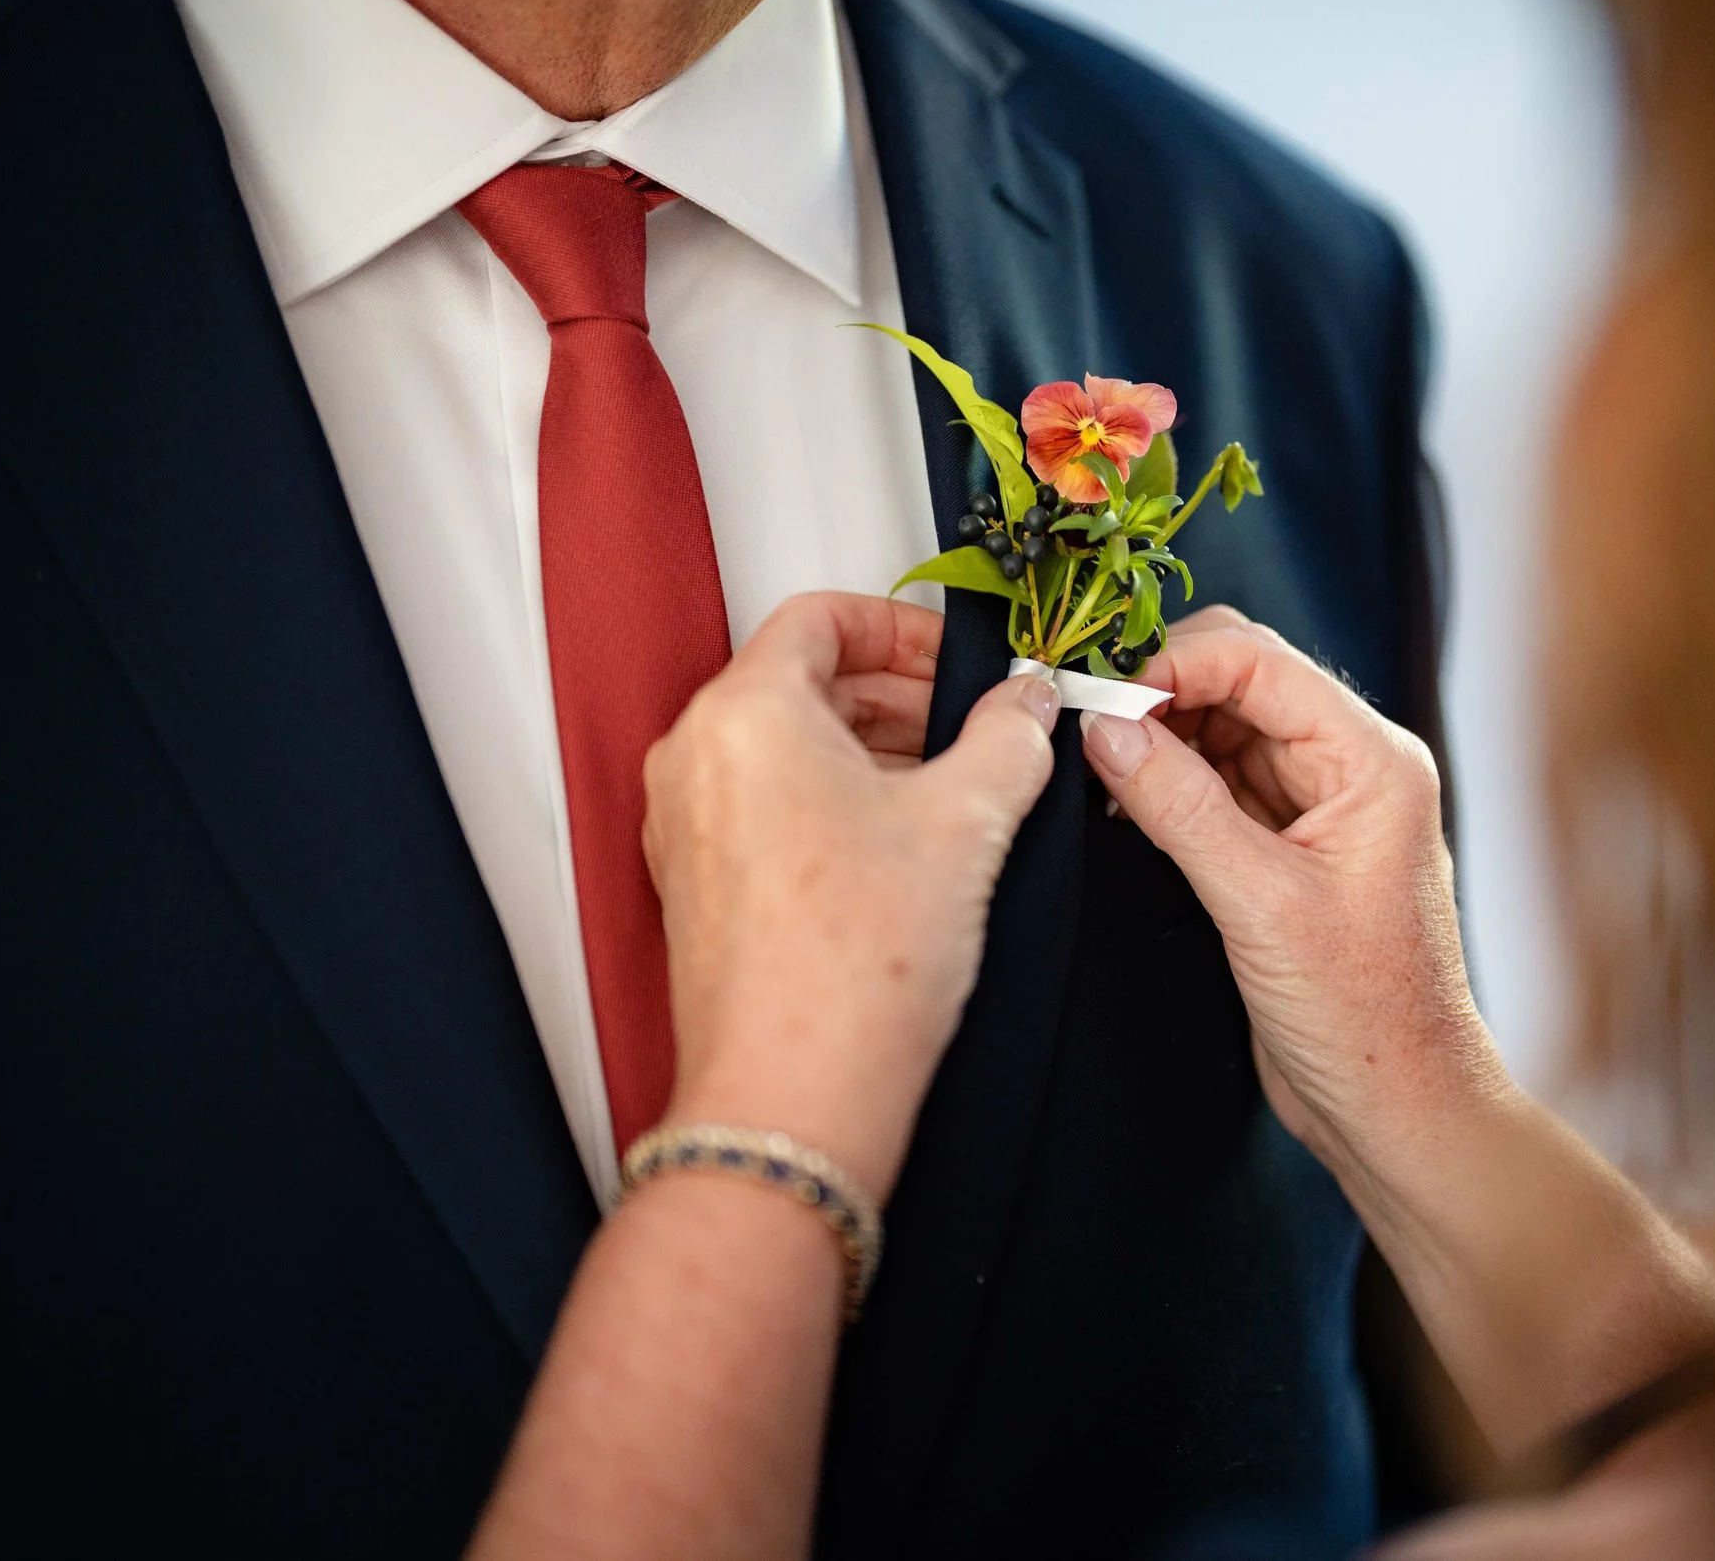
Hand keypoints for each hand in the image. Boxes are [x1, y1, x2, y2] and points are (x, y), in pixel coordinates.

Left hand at [642, 592, 1060, 1198]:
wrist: (793, 1097)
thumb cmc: (852, 972)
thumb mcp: (967, 825)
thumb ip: (1008, 740)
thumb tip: (1027, 705)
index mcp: (746, 713)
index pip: (820, 616)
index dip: (904, 627)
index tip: (957, 661)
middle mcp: (696, 759)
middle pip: (802, 679)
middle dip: (897, 694)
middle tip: (972, 723)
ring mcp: (686, 826)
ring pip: (784, 746)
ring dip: (871, 750)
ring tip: (951, 790)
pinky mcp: (698, 885)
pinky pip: (765, 806)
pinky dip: (834, 802)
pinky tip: (905, 849)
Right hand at [1076, 607, 1497, 1172]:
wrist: (1398, 1109)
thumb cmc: (1364, 1018)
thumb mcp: (1260, 905)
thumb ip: (1180, 807)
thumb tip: (1105, 729)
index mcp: (1373, 760)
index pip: (1259, 662)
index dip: (1172, 663)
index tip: (1098, 698)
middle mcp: (1352, 767)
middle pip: (1240, 680)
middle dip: (1159, 692)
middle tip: (1083, 728)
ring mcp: (1319, 807)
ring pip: (1222, 729)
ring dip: (1158, 738)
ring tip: (1094, 772)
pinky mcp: (1287, 849)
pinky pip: (1218, 784)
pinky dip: (1168, 784)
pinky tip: (1122, 804)